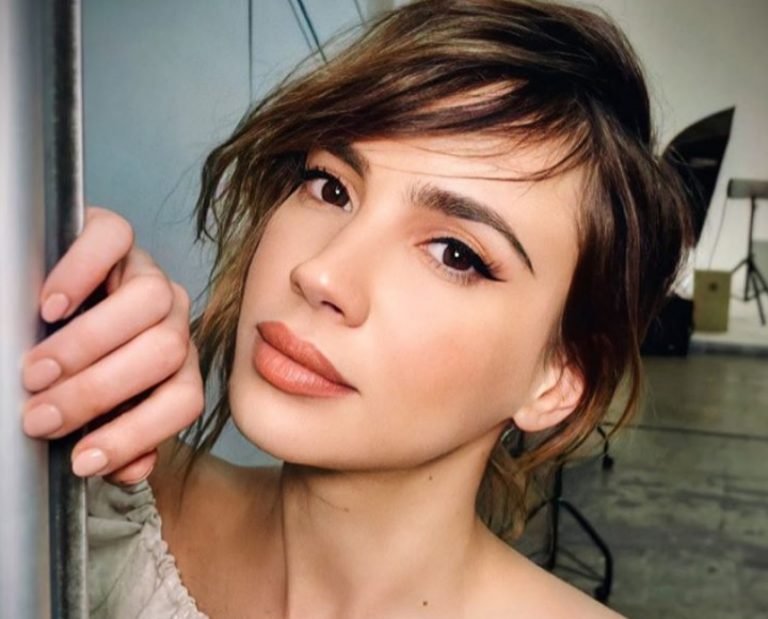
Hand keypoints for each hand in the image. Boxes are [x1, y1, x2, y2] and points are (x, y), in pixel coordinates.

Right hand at [22, 207, 203, 483]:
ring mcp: (147, 271)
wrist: (42, 297)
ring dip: (88, 344)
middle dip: (99, 392)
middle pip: (165, 351)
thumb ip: (113, 431)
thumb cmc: (66, 361)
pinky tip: (48, 306)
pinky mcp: (116, 235)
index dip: (136, 433)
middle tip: (40, 414)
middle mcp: (171, 316)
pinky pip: (114, 241)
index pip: (184, 399)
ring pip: (149, 301)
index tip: (82, 459)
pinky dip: (81, 273)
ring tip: (37, 370)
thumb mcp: (90, 404)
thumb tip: (132, 469)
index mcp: (173, 361)